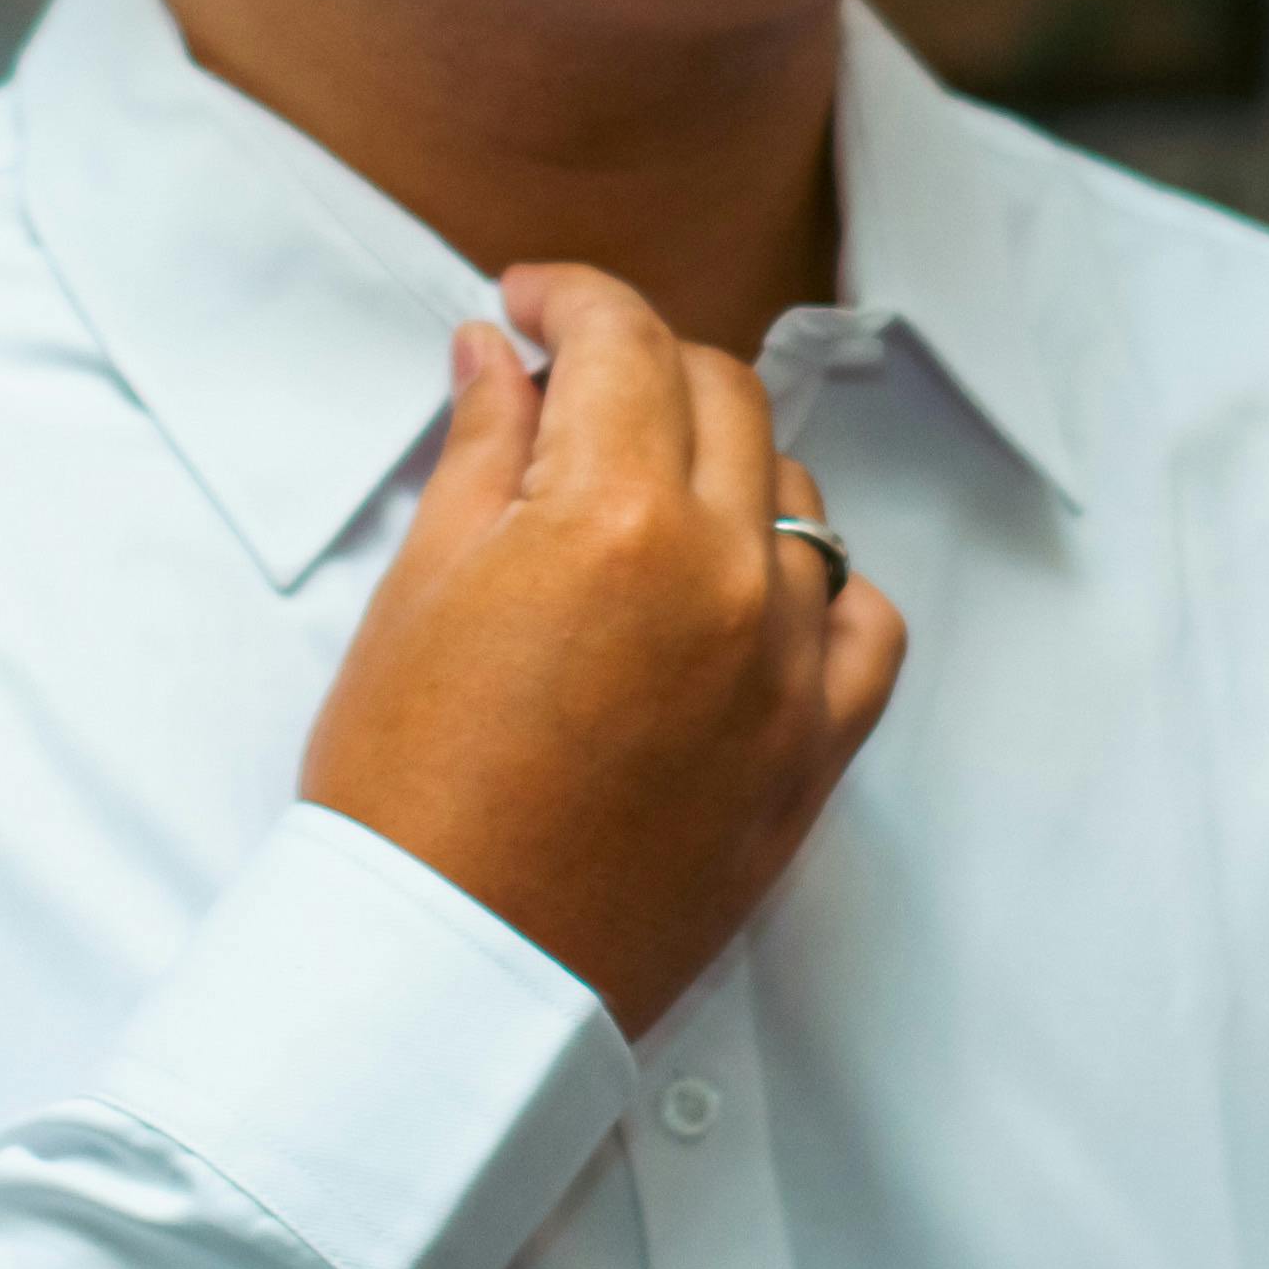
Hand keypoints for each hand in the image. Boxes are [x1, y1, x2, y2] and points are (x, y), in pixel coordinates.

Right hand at [298, 262, 909, 1040]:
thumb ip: (481, 447)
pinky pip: (863, 621)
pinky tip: (749, 589)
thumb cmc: (404, 789)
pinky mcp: (814, 752)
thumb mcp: (418, 588)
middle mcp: (725, 574)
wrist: (447, 970)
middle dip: (643, 367)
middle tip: (572, 390)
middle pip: (721, 396)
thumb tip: (500, 352)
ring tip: (641, 497)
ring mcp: (785, 665)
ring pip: (796, 496)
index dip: (572, 298)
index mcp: (613, 516)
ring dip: (724, 466)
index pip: (623, 341)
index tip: (531, 306)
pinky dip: (816, 584)